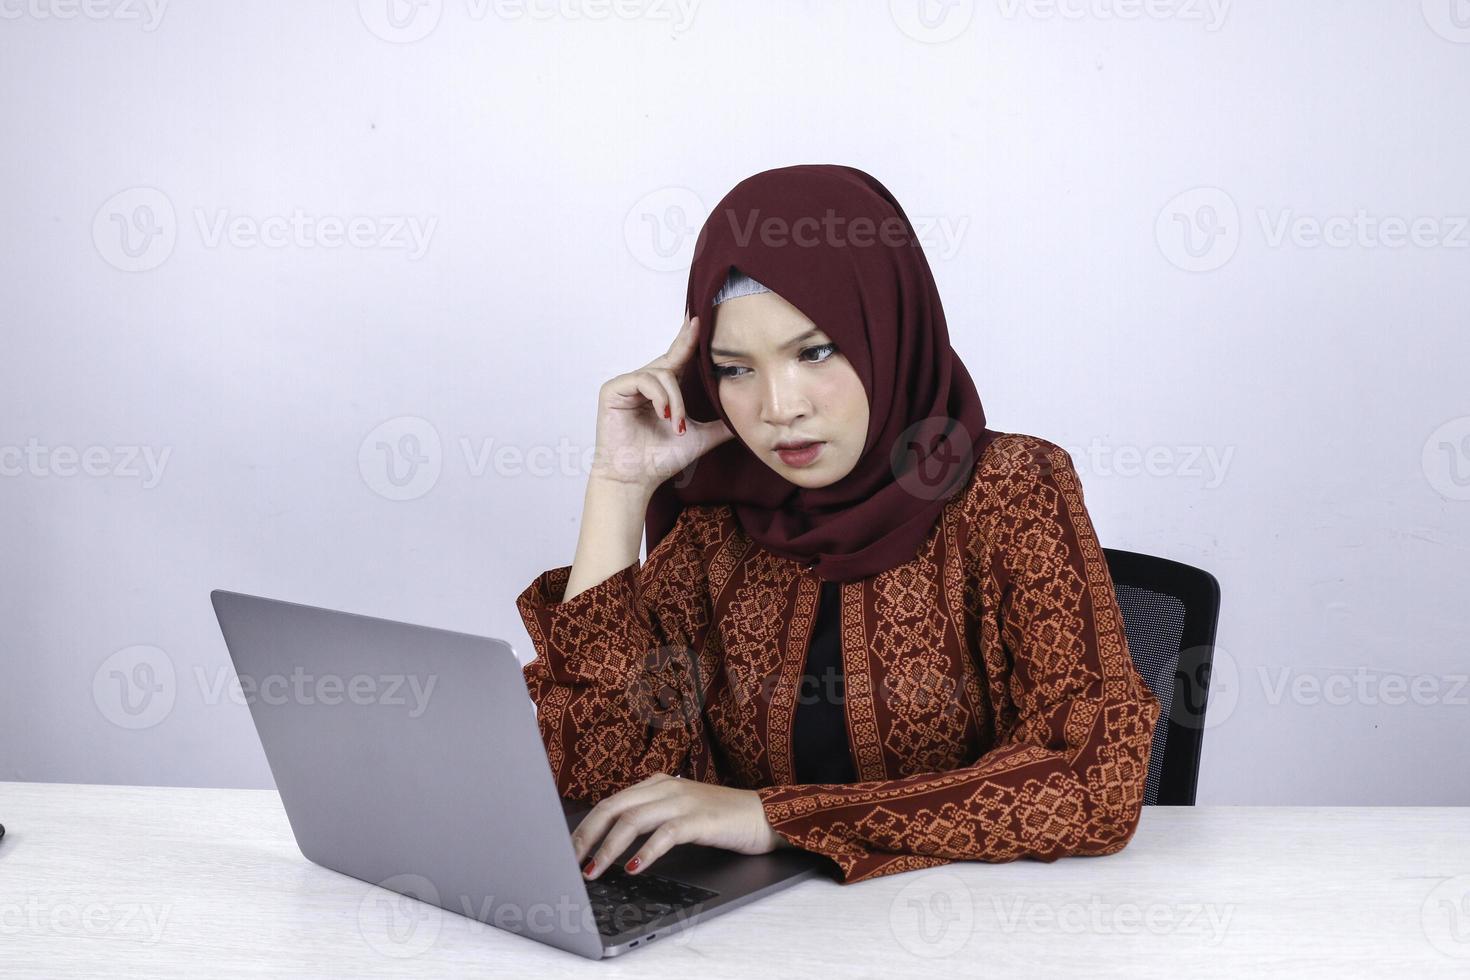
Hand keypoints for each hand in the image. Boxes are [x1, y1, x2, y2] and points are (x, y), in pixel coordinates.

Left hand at [572, 773, 791, 878]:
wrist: (765, 815)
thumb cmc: (722, 818)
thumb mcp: (679, 812)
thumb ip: (651, 818)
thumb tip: (614, 842)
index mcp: (657, 784)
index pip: (610, 802)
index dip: (585, 826)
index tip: (570, 850)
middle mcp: (665, 788)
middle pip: (613, 807)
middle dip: (587, 836)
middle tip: (571, 862)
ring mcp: (683, 801)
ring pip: (633, 820)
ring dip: (608, 848)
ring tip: (594, 870)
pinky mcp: (700, 819)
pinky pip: (665, 834)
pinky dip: (646, 852)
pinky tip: (634, 868)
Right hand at [589, 310, 735, 489]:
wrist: (636, 479)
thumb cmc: (660, 460)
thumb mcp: (699, 438)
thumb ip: (719, 426)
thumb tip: (745, 420)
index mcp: (664, 391)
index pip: (679, 360)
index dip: (689, 340)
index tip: (701, 319)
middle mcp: (646, 384)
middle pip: (670, 357)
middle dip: (686, 343)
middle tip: (698, 322)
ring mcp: (628, 385)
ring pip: (662, 374)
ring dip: (676, 399)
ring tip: (678, 425)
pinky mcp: (613, 389)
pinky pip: (644, 380)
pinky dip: (660, 397)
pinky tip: (664, 415)